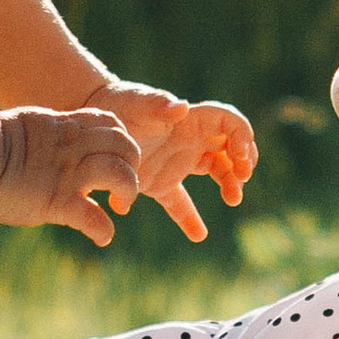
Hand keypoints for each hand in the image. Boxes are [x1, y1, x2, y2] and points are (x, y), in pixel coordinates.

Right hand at [0, 105, 143, 247]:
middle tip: (122, 186)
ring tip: (121, 205)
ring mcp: (68, 174)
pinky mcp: (58, 201)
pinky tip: (102, 238)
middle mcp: (74, 149)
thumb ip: (47, 136)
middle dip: (132, 165)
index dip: (121, 139)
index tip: (114, 158)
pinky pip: (94, 218)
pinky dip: (103, 230)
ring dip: (129, 192)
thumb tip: (46, 145)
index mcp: (66, 129)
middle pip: (125, 145)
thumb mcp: (24, 131)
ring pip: (121, 175)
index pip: (111, 123)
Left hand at [97, 83, 257, 243]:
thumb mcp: (137, 102)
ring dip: (230, 184)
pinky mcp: (162, 182)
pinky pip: (180, 202)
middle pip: (231, 149)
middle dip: (243, 162)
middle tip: (241, 179)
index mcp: (191, 119)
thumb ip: (158, 104)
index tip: (241, 156)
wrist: (94, 120)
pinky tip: (199, 235)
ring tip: (233, 199)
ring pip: (217, 172)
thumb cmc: (120, 104)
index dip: (242, 137)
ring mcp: (179, 161)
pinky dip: (189, 218)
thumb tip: (182, 107)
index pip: (229, 122)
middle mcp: (191, 140)